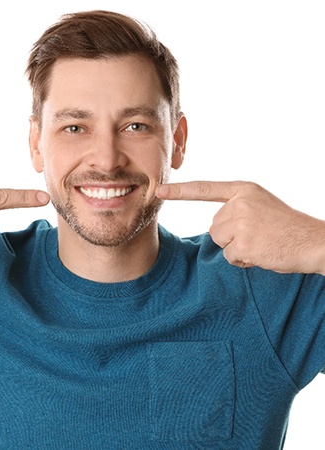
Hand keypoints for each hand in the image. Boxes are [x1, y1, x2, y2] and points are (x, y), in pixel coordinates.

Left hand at [156, 181, 324, 274]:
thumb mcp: (261, 206)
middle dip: (231, 236)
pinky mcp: (242, 242)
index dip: (180, 191)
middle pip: (214, 226)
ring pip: (219, 241)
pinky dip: (243, 259)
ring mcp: (240, 222)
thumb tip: (215, 229)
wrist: (313, 240)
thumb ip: (236, 210)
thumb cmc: (286, 227)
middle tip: (258, 235)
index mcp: (244, 190)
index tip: (159, 190)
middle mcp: (239, 203)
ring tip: (261, 242)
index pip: (205, 189)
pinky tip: (262, 252)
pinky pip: (229, 256)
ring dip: (236, 248)